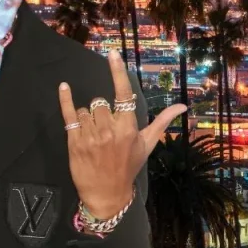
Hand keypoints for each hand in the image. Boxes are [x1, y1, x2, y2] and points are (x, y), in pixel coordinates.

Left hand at [58, 50, 185, 218]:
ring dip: (88, 118)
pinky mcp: (74, 142)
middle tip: (105, 131)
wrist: (106, 194)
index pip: (122, 95)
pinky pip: (69, 115)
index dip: (117, 72)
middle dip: (102, 113)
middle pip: (100, 103)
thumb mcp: (146, 145)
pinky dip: (65, 100)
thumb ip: (162, 122)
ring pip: (85, 110)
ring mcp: (90, 136)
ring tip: (93, 136)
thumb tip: (183, 105)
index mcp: (128, 129)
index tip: (112, 54)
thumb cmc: (128, 167)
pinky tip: (64, 87)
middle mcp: (109, 131)